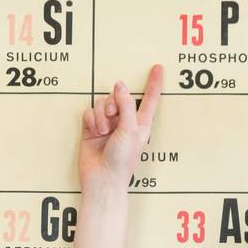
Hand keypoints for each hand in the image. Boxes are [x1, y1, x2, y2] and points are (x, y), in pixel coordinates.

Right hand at [79, 64, 162, 193]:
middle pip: (119, 96)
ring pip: (102, 102)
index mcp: (140, 123)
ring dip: (101, 114)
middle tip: (112, 116)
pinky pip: (89, 112)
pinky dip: (91, 119)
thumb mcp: (130, 129)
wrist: (102, 179)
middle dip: (113, 102)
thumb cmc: (122, 160)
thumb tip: (120, 85)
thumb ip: (126, 104)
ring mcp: (107, 124)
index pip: (149, 99)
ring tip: (103, 130)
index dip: (154, 83)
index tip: (158, 68)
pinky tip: (94, 131)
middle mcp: (124, 121)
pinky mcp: (91, 128)